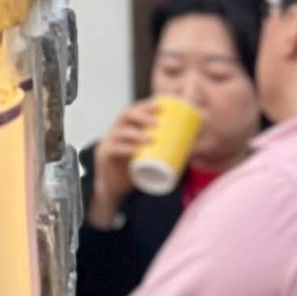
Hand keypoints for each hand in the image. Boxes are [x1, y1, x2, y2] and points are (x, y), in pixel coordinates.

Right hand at [88, 100, 161, 228]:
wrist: (116, 189)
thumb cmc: (135, 170)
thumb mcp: (150, 156)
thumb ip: (166, 148)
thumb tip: (193, 144)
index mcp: (125, 127)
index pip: (134, 109)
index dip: (146, 106)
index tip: (162, 107)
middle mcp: (115, 131)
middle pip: (125, 115)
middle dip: (142, 115)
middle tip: (158, 123)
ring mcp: (107, 142)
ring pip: (119, 132)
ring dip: (136, 133)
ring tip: (151, 138)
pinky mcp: (103, 156)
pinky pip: (113, 149)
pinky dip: (124, 149)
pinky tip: (135, 150)